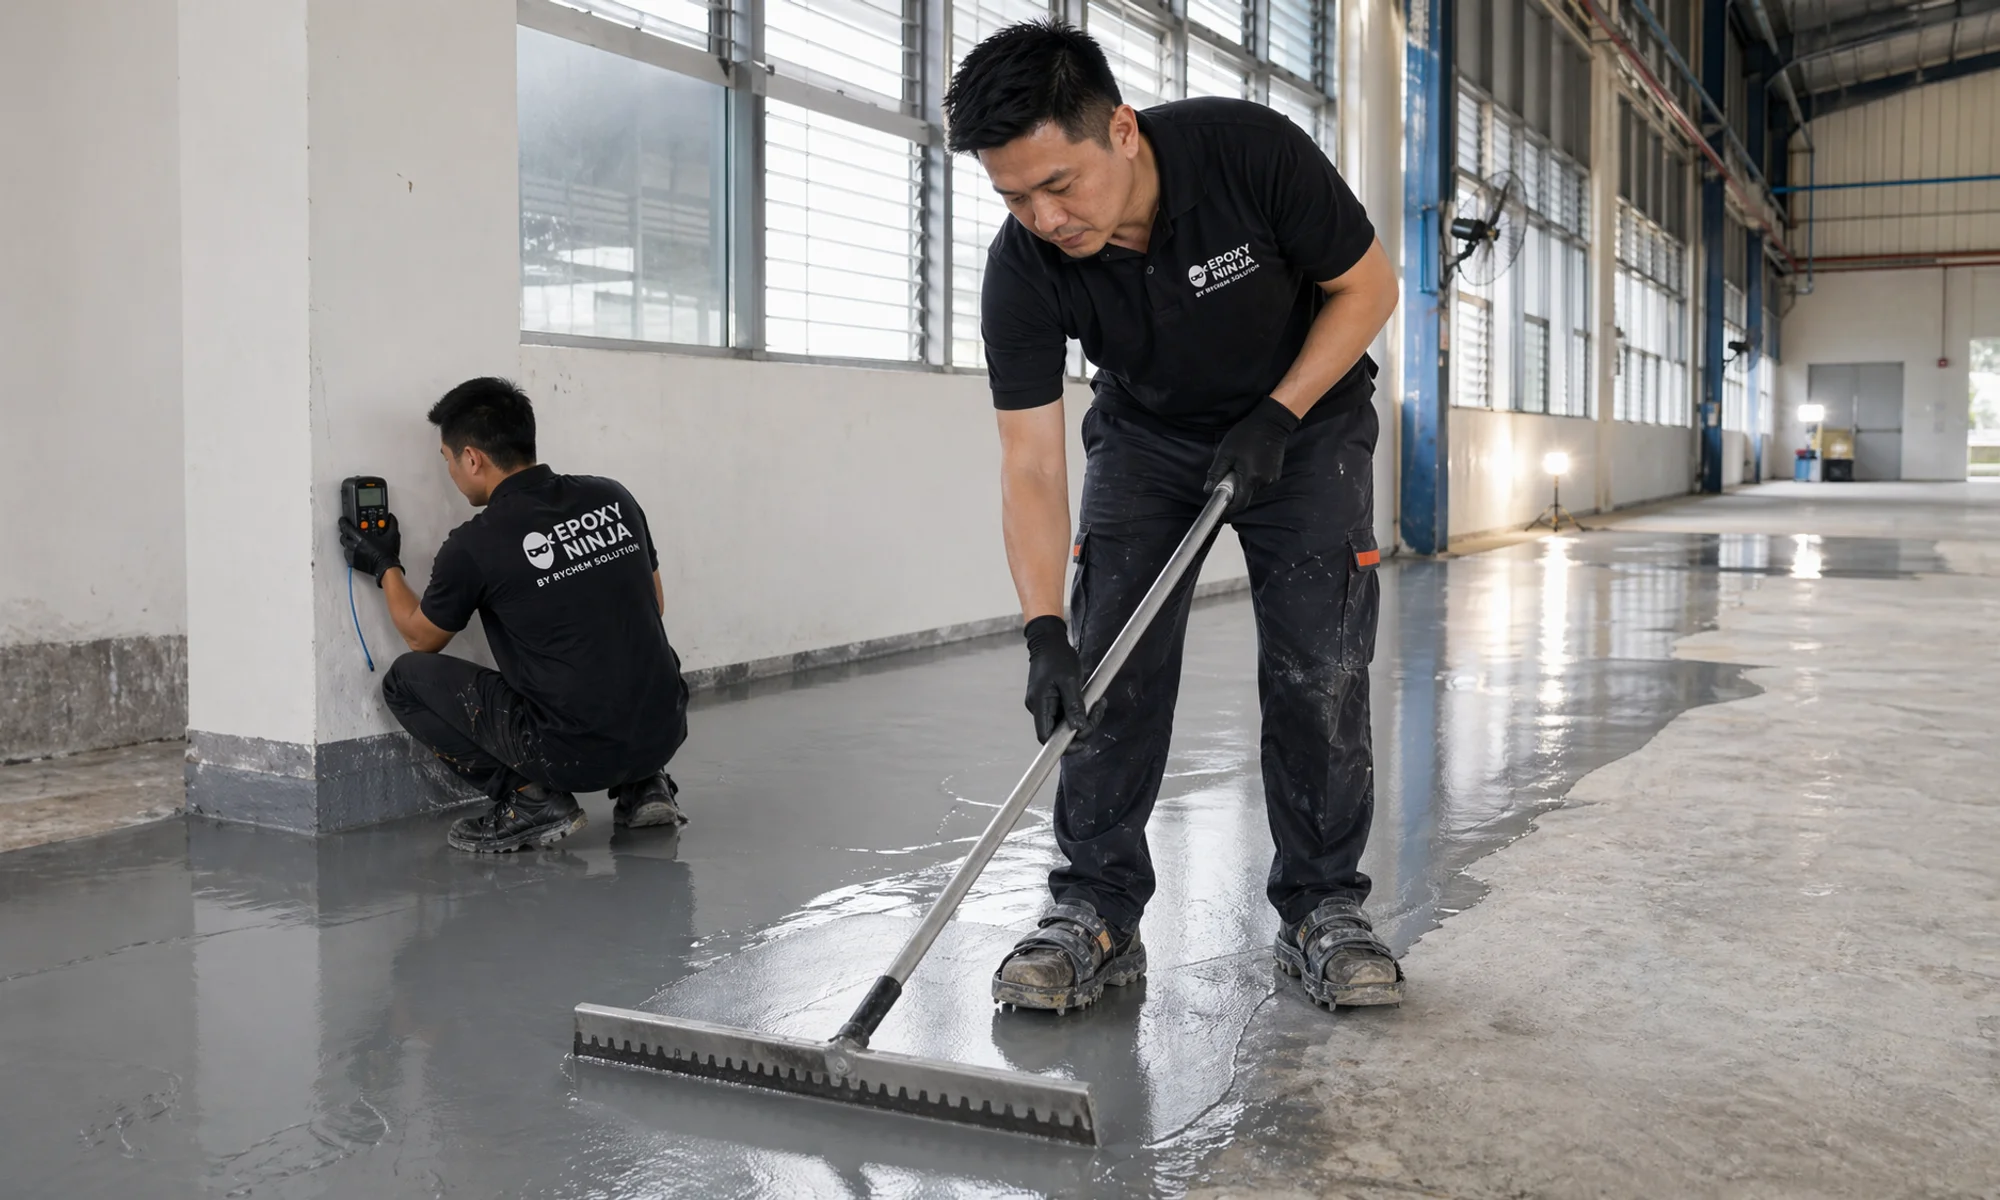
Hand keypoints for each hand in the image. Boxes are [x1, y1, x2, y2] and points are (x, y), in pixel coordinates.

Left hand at [338, 514, 402, 585]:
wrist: (386, 567)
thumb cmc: (387, 554)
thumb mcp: (392, 536)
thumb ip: (392, 524)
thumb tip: (391, 518)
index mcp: (361, 538)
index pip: (346, 527)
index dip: (343, 522)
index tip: (343, 520)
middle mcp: (355, 546)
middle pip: (343, 536)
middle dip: (345, 532)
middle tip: (347, 530)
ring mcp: (353, 554)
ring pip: (344, 545)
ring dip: (347, 542)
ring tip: (351, 540)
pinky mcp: (353, 562)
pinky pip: (346, 555)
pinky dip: (348, 551)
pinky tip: (353, 550)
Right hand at [1023, 615, 1101, 749]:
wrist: (1050, 642)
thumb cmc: (1058, 658)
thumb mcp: (1070, 680)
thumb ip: (1074, 705)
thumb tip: (1078, 728)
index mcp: (1039, 704)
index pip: (1045, 737)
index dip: (1063, 745)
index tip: (1082, 742)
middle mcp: (1040, 708)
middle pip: (1059, 733)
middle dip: (1082, 728)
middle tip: (1098, 711)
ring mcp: (1046, 705)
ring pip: (1066, 724)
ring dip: (1085, 718)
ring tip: (1099, 703)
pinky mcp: (1053, 701)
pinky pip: (1068, 714)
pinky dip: (1081, 711)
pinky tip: (1094, 701)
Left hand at [1205, 396, 1299, 514]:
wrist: (1272, 422)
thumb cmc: (1248, 434)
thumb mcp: (1226, 452)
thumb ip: (1216, 472)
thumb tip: (1209, 489)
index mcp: (1250, 479)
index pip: (1239, 504)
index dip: (1229, 509)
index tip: (1221, 508)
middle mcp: (1264, 482)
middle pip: (1245, 496)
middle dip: (1234, 490)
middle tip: (1227, 473)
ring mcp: (1272, 478)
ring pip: (1252, 488)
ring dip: (1243, 482)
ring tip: (1239, 464)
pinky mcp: (1275, 473)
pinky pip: (1260, 481)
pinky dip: (1252, 476)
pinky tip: (1249, 461)